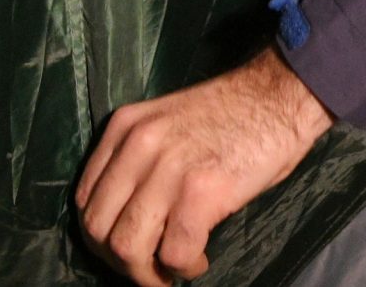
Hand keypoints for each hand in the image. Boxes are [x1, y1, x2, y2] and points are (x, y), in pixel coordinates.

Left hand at [73, 47, 334, 284]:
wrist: (280, 95)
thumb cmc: (232, 115)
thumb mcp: (167, 125)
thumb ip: (140, 162)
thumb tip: (129, 220)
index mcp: (124, 128)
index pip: (85, 200)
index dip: (102, 237)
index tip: (128, 248)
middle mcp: (138, 146)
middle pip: (98, 229)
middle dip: (120, 262)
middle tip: (150, 268)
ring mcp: (168, 168)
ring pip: (128, 247)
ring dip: (148, 274)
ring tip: (172, 270)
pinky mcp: (201, 191)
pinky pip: (174, 253)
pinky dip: (183, 268)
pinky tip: (199, 259)